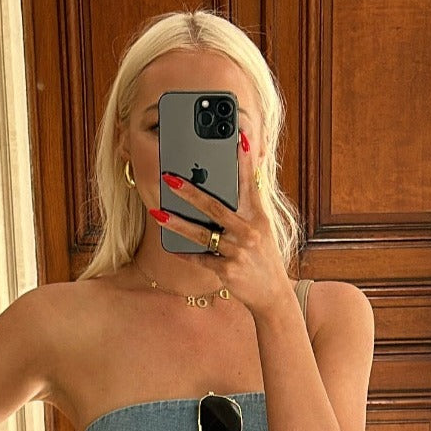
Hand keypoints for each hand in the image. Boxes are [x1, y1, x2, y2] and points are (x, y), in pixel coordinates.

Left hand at [151, 134, 290, 319]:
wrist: (273, 294)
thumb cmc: (262, 257)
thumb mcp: (261, 229)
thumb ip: (245, 209)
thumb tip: (222, 189)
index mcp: (258, 216)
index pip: (249, 182)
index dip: (244, 160)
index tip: (238, 136)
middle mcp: (249, 231)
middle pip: (215, 207)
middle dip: (190, 191)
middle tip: (169, 178)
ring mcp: (238, 251)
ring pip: (202, 234)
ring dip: (177, 223)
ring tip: (158, 213)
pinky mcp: (228, 271)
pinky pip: (200, 259)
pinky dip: (184, 253)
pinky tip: (170, 245)